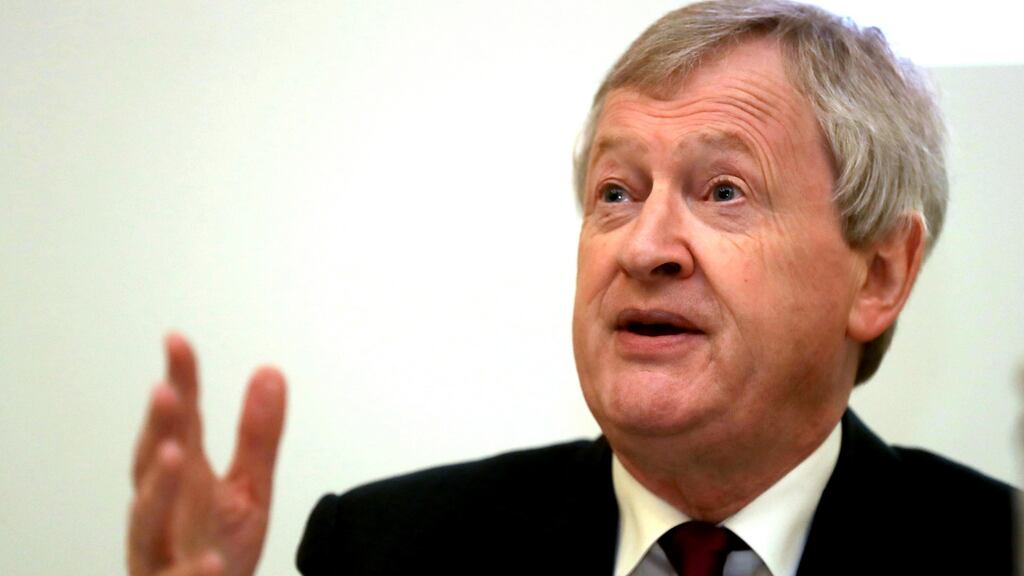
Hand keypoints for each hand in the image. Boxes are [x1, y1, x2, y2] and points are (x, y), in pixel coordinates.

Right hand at [128, 333, 286, 575]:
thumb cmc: (216, 550)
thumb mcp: (248, 490)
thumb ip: (258, 435)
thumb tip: (269, 371)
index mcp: (183, 482)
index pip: (179, 425)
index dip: (179, 384)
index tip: (177, 341)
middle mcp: (163, 514)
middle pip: (152, 467)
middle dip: (159, 430)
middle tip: (168, 392)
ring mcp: (159, 556)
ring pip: (148, 524)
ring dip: (161, 490)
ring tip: (175, 455)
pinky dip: (192, 574)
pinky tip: (210, 563)